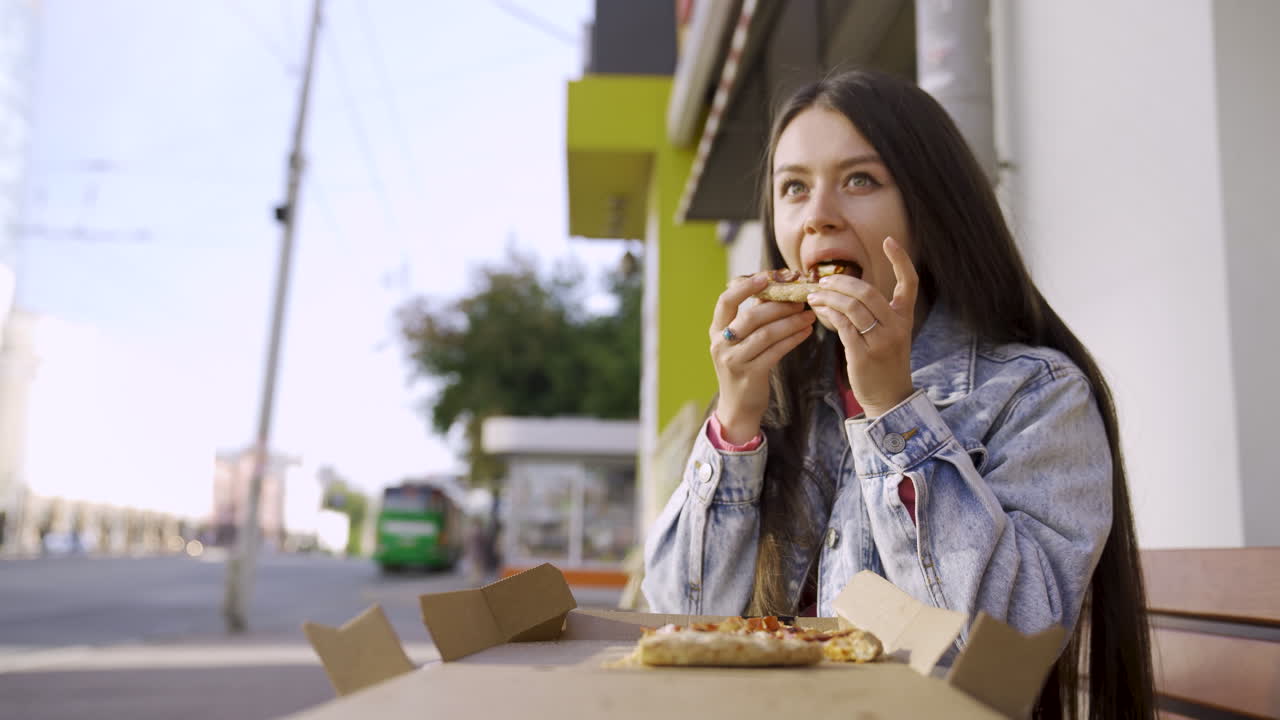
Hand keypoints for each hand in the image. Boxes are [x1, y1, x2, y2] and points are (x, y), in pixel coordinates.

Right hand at [709, 274, 814, 442]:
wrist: (738, 406)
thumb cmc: (743, 366)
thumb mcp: (740, 341)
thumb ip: (753, 315)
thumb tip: (775, 287)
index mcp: (716, 330)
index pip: (726, 300)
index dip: (745, 286)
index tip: (767, 276)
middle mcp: (721, 344)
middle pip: (751, 316)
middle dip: (779, 305)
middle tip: (800, 299)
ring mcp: (734, 360)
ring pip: (766, 333)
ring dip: (791, 322)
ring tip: (809, 316)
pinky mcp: (751, 375)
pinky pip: (776, 351)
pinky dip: (793, 339)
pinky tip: (806, 332)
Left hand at [806, 237, 917, 417]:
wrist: (889, 397)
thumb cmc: (884, 361)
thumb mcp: (888, 333)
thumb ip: (872, 311)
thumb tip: (842, 288)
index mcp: (905, 317)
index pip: (909, 282)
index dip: (900, 259)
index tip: (889, 240)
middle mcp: (897, 326)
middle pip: (868, 292)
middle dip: (841, 281)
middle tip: (823, 280)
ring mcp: (881, 341)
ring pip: (851, 307)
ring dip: (829, 297)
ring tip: (814, 295)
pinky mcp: (863, 354)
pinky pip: (842, 326)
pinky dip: (828, 314)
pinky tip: (818, 310)